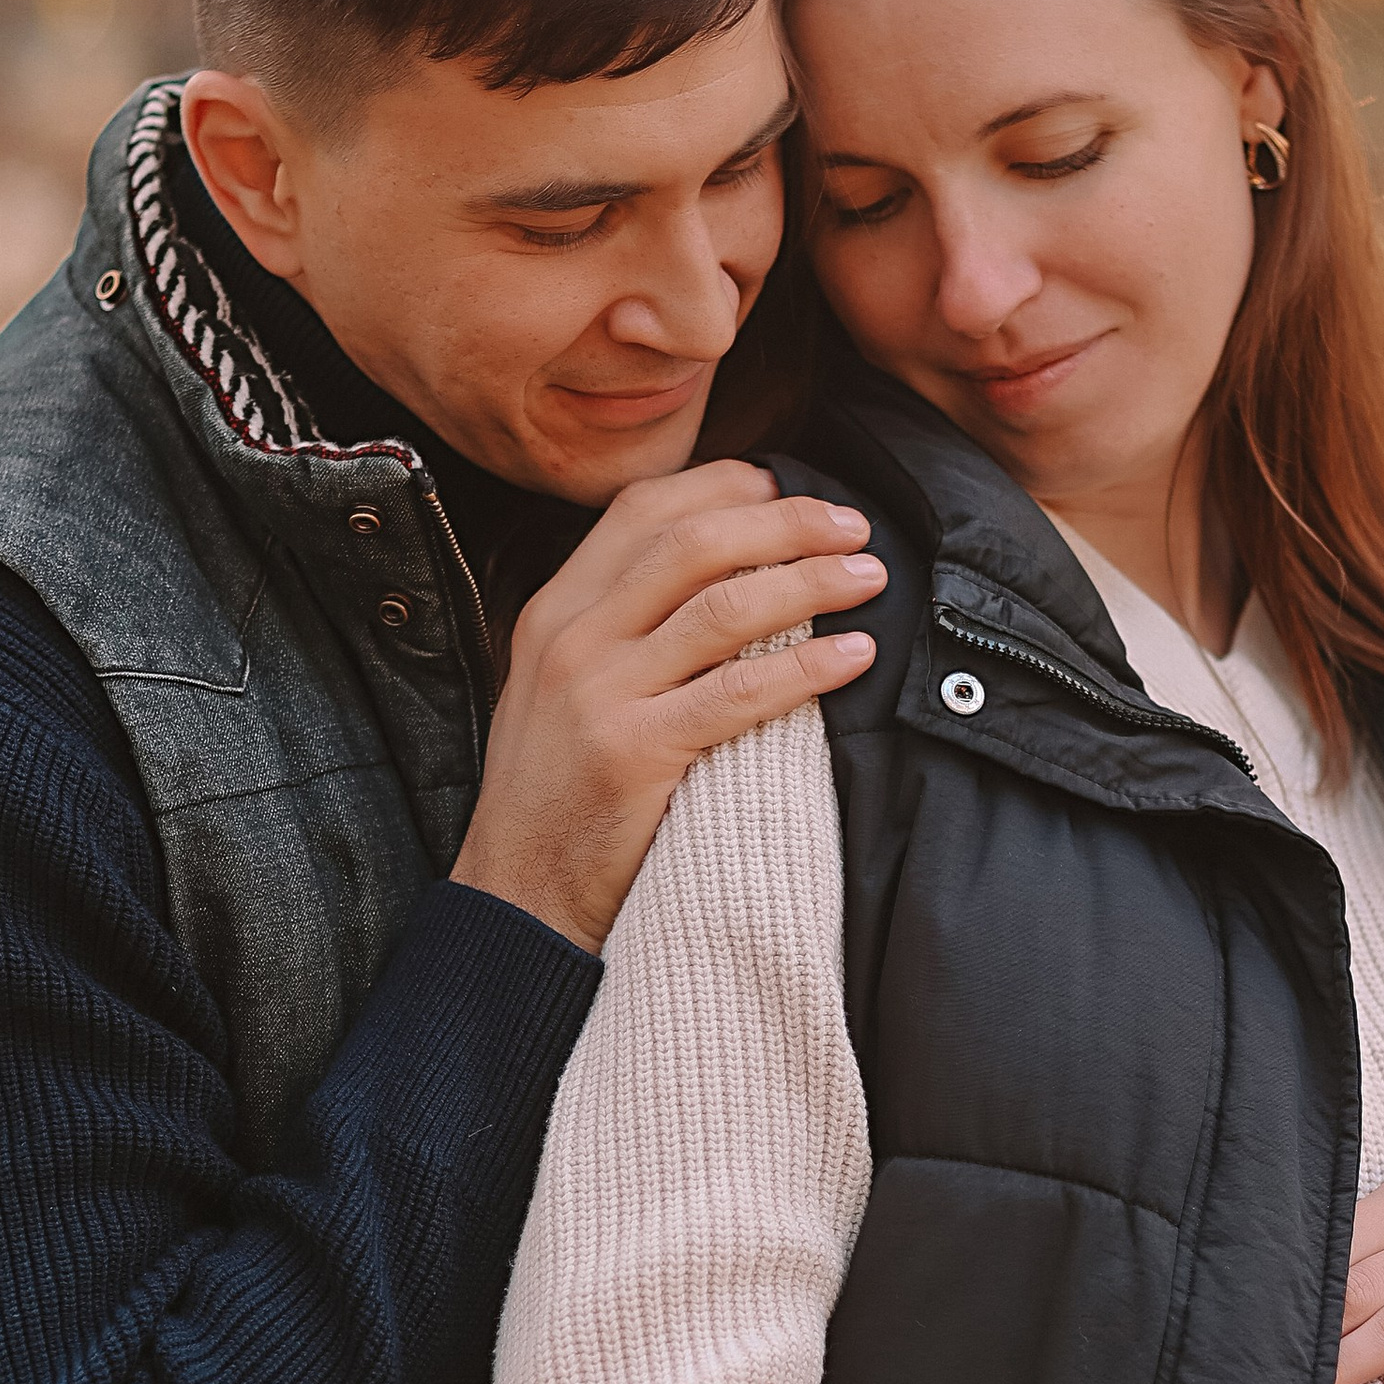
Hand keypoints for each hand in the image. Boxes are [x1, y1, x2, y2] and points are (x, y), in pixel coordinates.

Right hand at [449, 463, 882, 952]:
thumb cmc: (559, 798)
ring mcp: (599, 693)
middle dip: (785, 521)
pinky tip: (855, 656)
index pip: (643, 510)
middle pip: (693, 541)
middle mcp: (572, 638)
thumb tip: (720, 577)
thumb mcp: (561, 689)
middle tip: (851, 523)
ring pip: (723, 606)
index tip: (787, 489)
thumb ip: (620, 628)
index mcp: (554, 610)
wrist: (516, 897)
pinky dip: (808, 668)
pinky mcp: (633, 753)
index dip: (724, 486)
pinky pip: (738, 692)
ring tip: (867, 576)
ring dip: (810, 581)